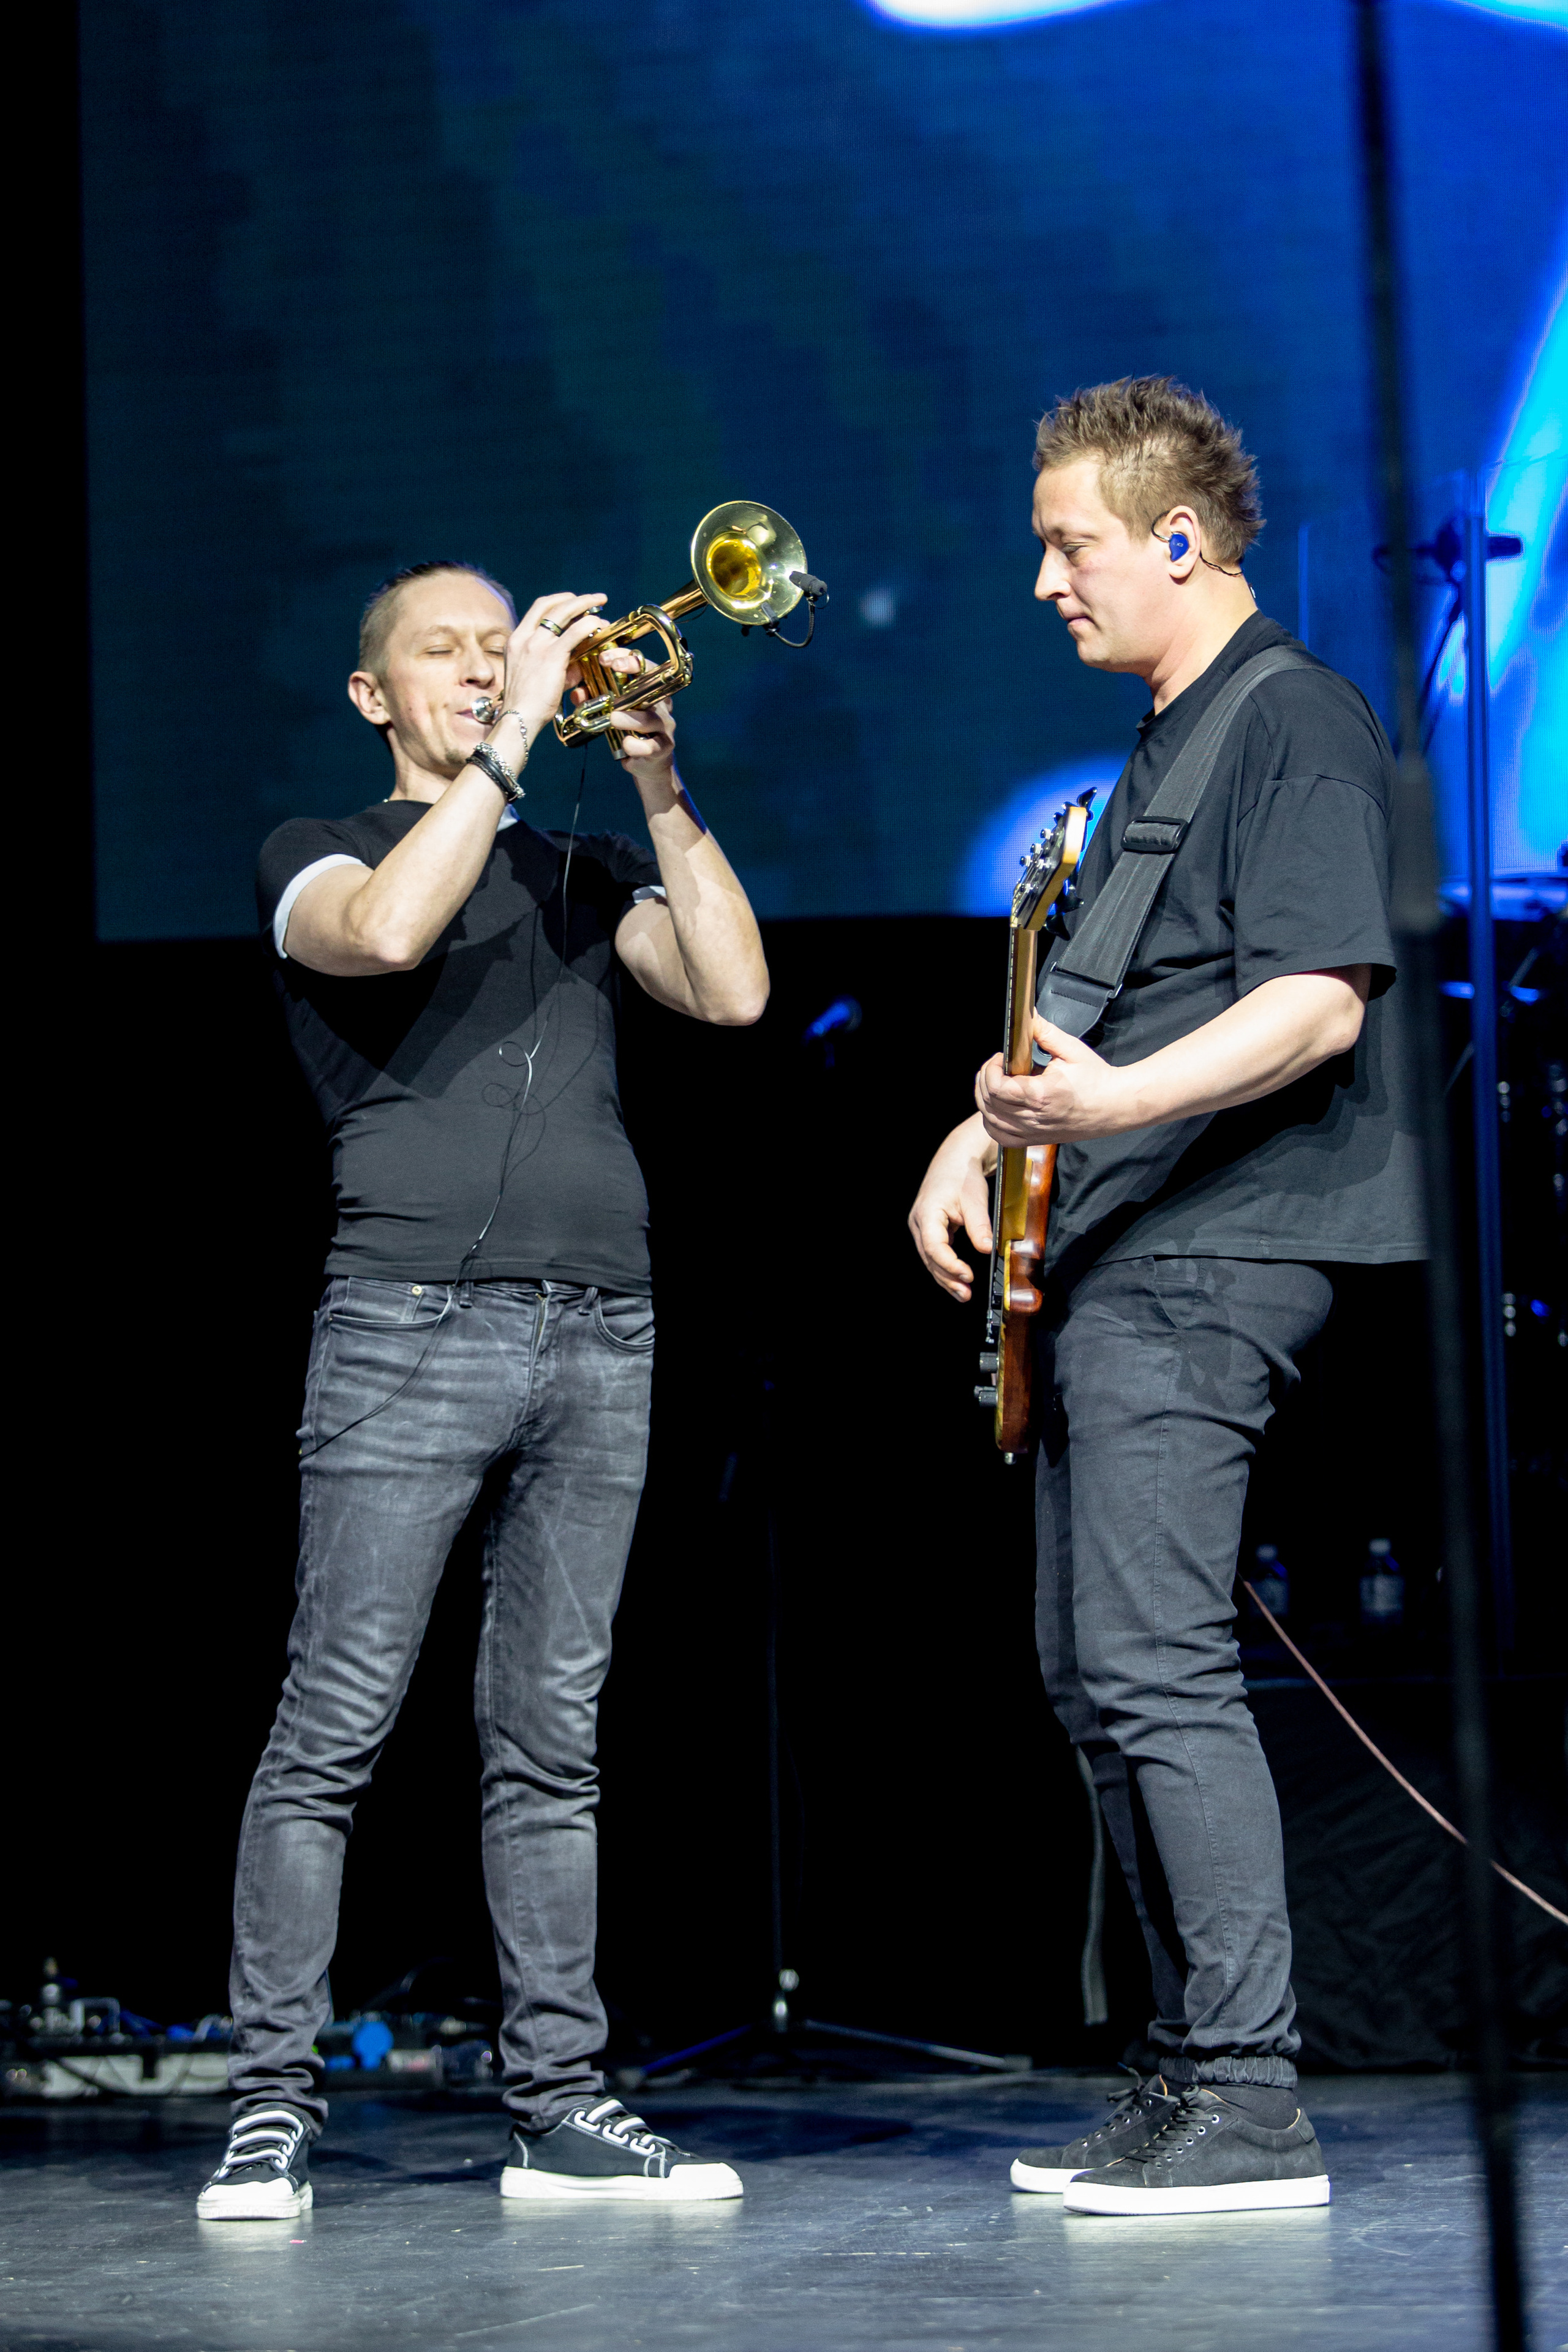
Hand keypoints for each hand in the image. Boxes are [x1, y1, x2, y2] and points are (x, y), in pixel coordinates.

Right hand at [501, 592, 609, 735]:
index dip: (558, 600)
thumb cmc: (527, 704)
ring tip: (601, 604)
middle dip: (575, 598)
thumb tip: (576, 664)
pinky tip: (599, 623)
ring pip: (564, 612)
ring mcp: (536, 645)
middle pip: (551, 604)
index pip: (538, 608)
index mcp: (516, 640)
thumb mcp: (533, 675)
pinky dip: (589, 623)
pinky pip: (575, 632)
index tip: (574, 601)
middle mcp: (524, 637)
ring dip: (585, 604)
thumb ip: (553, 664)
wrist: (518, 718)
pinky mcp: (551, 656)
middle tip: (594, 599)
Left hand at [586, 647, 676, 774]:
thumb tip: (577, 693)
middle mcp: (659, 704)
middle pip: (653, 682)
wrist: (647, 762)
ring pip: (650, 718)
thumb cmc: (628, 730)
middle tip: (614, 668)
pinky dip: (636, 746)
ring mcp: (663, 726)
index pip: (643, 666)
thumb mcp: (611, 712)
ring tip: (613, 718)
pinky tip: (626, 745)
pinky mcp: (662, 748)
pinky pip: (651, 746)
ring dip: (630, 717)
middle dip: (634, 671)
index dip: (626, 658)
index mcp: (649, 691)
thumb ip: (595, 700)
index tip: (605, 658)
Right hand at [908, 1117, 994, 1301]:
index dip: (950, 1264)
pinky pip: (936, 1253)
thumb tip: (986, 1249)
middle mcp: (919, 1223)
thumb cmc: (963, 1175)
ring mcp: (923, 1228)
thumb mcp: (974, 1198)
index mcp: (927, 1213)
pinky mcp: (931, 1230)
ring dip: (947, 1277)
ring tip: (964, 1294)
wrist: (956, 1159)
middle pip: (930, 1258)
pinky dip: (947, 1267)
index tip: (968, 1274)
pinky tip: (959, 1279)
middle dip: (948, 1278)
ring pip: (932, 1259)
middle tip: (966, 1294)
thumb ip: (979, 1225)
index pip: (934, 1247)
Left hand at [975, 1014, 1137, 1145]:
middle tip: (997, 1066)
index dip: (990, 1069)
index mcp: (1041, 1096)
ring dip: (985, 1100)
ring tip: (995, 1083)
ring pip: (990, 1121)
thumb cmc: (1097, 1080)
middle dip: (985, 1079)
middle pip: (988, 1103)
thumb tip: (1028, 1016)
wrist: (1115, 1106)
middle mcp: (1034, 1118)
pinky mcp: (1036, 1139)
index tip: (1000, 1057)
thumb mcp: (1072, 1050)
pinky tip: (997, 1108)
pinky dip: (992, 1123)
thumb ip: (1045, 1033)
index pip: (997, 1088)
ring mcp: (1034, 1132)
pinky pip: (1002, 1137)